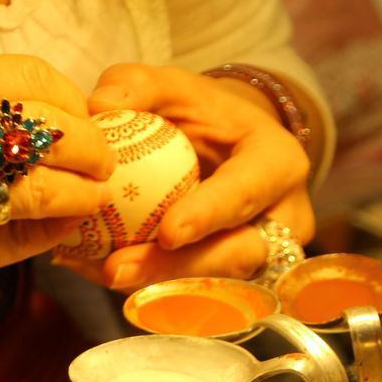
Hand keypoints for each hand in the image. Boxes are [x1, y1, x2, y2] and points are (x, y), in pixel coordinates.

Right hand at [0, 56, 115, 348]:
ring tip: (91, 203)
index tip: (85, 123)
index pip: (28, 78)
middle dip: (94, 151)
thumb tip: (39, 120)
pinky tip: (56, 236)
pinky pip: (21, 244)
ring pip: (45, 190)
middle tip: (104, 169)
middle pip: (50, 131)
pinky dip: (51, 238)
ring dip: (83, 198)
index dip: (72, 102)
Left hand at [68, 64, 313, 289]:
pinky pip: (197, 296)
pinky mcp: (243, 283)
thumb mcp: (177, 88)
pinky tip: (98, 273)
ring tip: (96, 271)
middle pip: (237, 255)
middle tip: (117, 268)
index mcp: (279, 163)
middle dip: (178, 269)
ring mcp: (267, 257)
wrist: (232, 151)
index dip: (210, 214)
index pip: (248, 192)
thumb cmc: (206, 117)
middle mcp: (285, 219)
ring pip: (217, 286)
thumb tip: (99, 105)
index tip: (167, 231)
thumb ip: (139, 85)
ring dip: (154, 285)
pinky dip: (147, 289)